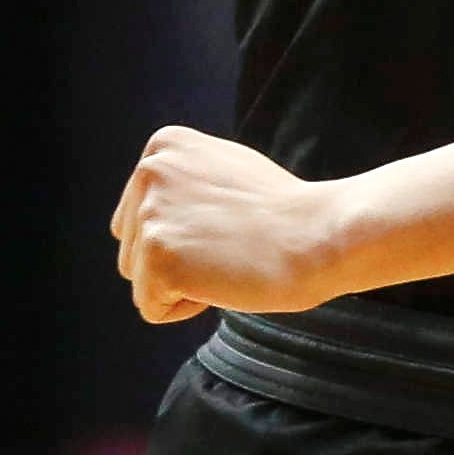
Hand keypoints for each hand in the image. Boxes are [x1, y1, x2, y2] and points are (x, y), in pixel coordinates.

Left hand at [112, 125, 351, 321]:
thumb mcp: (225, 169)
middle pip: (131, 247)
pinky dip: (187, 307)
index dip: (185, 234)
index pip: (137, 216)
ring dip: (182, 283)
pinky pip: (151, 307)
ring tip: (228, 258)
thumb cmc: (287, 212)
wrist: (321, 235)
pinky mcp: (158, 257)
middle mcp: (149, 171)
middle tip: (231, 244)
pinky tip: (224, 279)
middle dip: (176, 259)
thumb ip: (182, 180)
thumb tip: (150, 207)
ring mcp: (150, 214)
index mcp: (162, 147)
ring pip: (140, 278)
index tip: (230, 223)